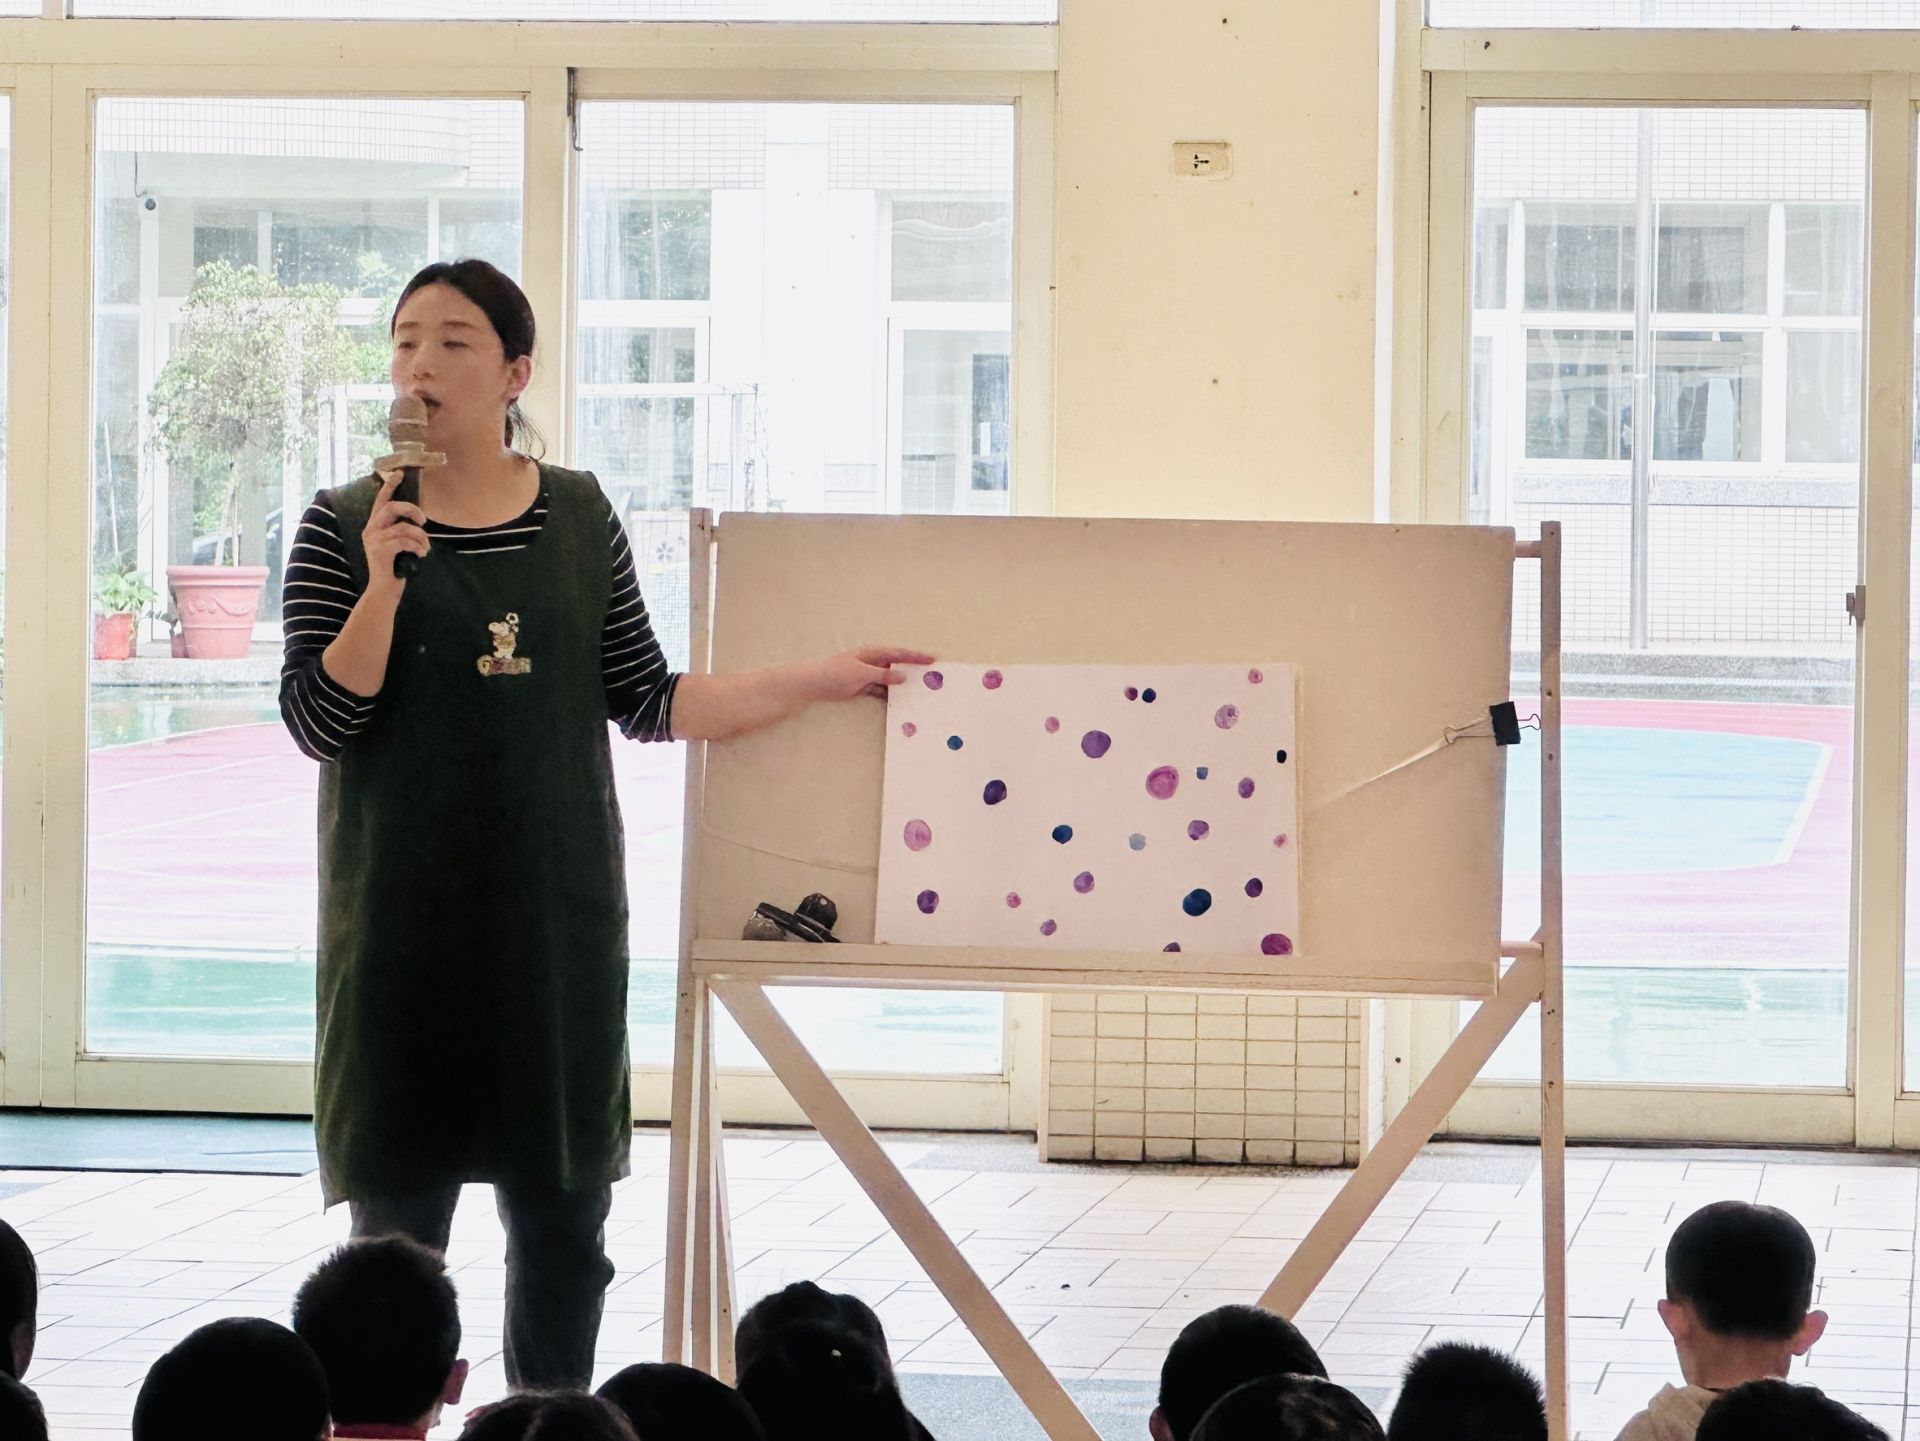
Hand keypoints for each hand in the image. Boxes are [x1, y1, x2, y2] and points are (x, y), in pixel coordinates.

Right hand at [364, 469, 429, 595]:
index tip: (400, 473)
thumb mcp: (398, 543)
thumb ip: (402, 529)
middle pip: (392, 507)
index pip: (381, 500)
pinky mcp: (379, 551)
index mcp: (375, 525)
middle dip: (412, 510)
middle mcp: (370, 529)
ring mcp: (373, 540)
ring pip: (403, 527)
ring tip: (426, 548)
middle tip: (424, 522)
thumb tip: (419, 517)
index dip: (390, 485)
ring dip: (420, 537)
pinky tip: (422, 555)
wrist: (385, 589)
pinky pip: (404, 541)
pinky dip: (418, 547)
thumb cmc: (395, 565)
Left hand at [809, 646, 935, 701]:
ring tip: (919, 692)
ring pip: (890, 680)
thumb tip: (902, 677)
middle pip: (897, 666)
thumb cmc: (837, 673)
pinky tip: (900, 702)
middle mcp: (873, 662)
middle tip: (931, 677)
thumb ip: (883, 676)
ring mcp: (868, 675)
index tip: (932, 659)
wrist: (815, 683)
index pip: (900, 654)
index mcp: (874, 653)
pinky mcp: (863, 687)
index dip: (916, 657)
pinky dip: (890, 696)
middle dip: (913, 671)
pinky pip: (881, 691)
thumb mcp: (863, 673)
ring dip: (902, 686)